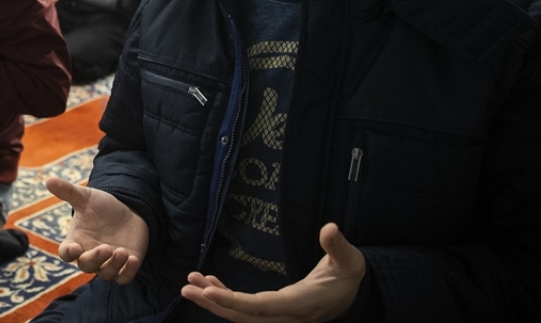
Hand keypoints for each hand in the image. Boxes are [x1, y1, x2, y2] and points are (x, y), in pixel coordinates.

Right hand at [46, 177, 149, 283]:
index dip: (69, 253)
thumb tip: (48, 180)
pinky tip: (133, 259)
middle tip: (106, 247)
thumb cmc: (102, 207)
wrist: (128, 214)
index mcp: (76, 241)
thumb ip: (68, 191)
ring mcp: (107, 264)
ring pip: (106, 273)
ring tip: (121, 251)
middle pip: (86, 266)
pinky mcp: (125, 267)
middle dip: (95, 258)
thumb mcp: (86, 197)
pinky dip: (128, 272)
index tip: (75, 247)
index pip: (66, 253)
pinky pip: (124, 277)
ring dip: (113, 265)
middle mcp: (89, 255)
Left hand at [180, 223, 364, 322]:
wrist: (353, 297)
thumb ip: (339, 247)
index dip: (234, 301)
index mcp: (301, 303)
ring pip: (241, 315)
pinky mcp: (274, 312)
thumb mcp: (350, 261)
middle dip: (213, 302)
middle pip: (243, 315)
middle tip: (187, 286)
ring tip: (190, 283)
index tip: (208, 290)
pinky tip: (209, 284)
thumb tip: (330, 228)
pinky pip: (245, 310)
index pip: (262, 306)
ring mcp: (278, 317)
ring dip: (214, 299)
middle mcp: (286, 315)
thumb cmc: (349, 277)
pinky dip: (226, 298)